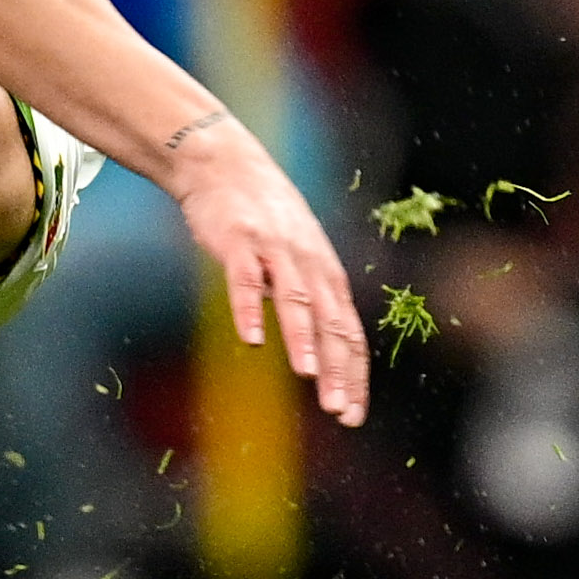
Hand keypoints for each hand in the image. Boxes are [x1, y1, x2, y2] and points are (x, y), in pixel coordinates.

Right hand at [167, 124, 370, 425]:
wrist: (224, 164)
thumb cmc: (262, 217)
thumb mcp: (299, 257)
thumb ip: (310, 297)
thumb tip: (323, 348)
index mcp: (326, 274)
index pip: (349, 333)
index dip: (353, 376)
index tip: (353, 415)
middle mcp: (309, 264)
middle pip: (330, 323)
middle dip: (338, 369)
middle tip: (339, 410)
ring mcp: (275, 250)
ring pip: (295, 299)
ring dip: (304, 339)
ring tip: (309, 375)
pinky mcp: (239, 240)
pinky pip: (245, 279)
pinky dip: (249, 309)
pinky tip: (252, 338)